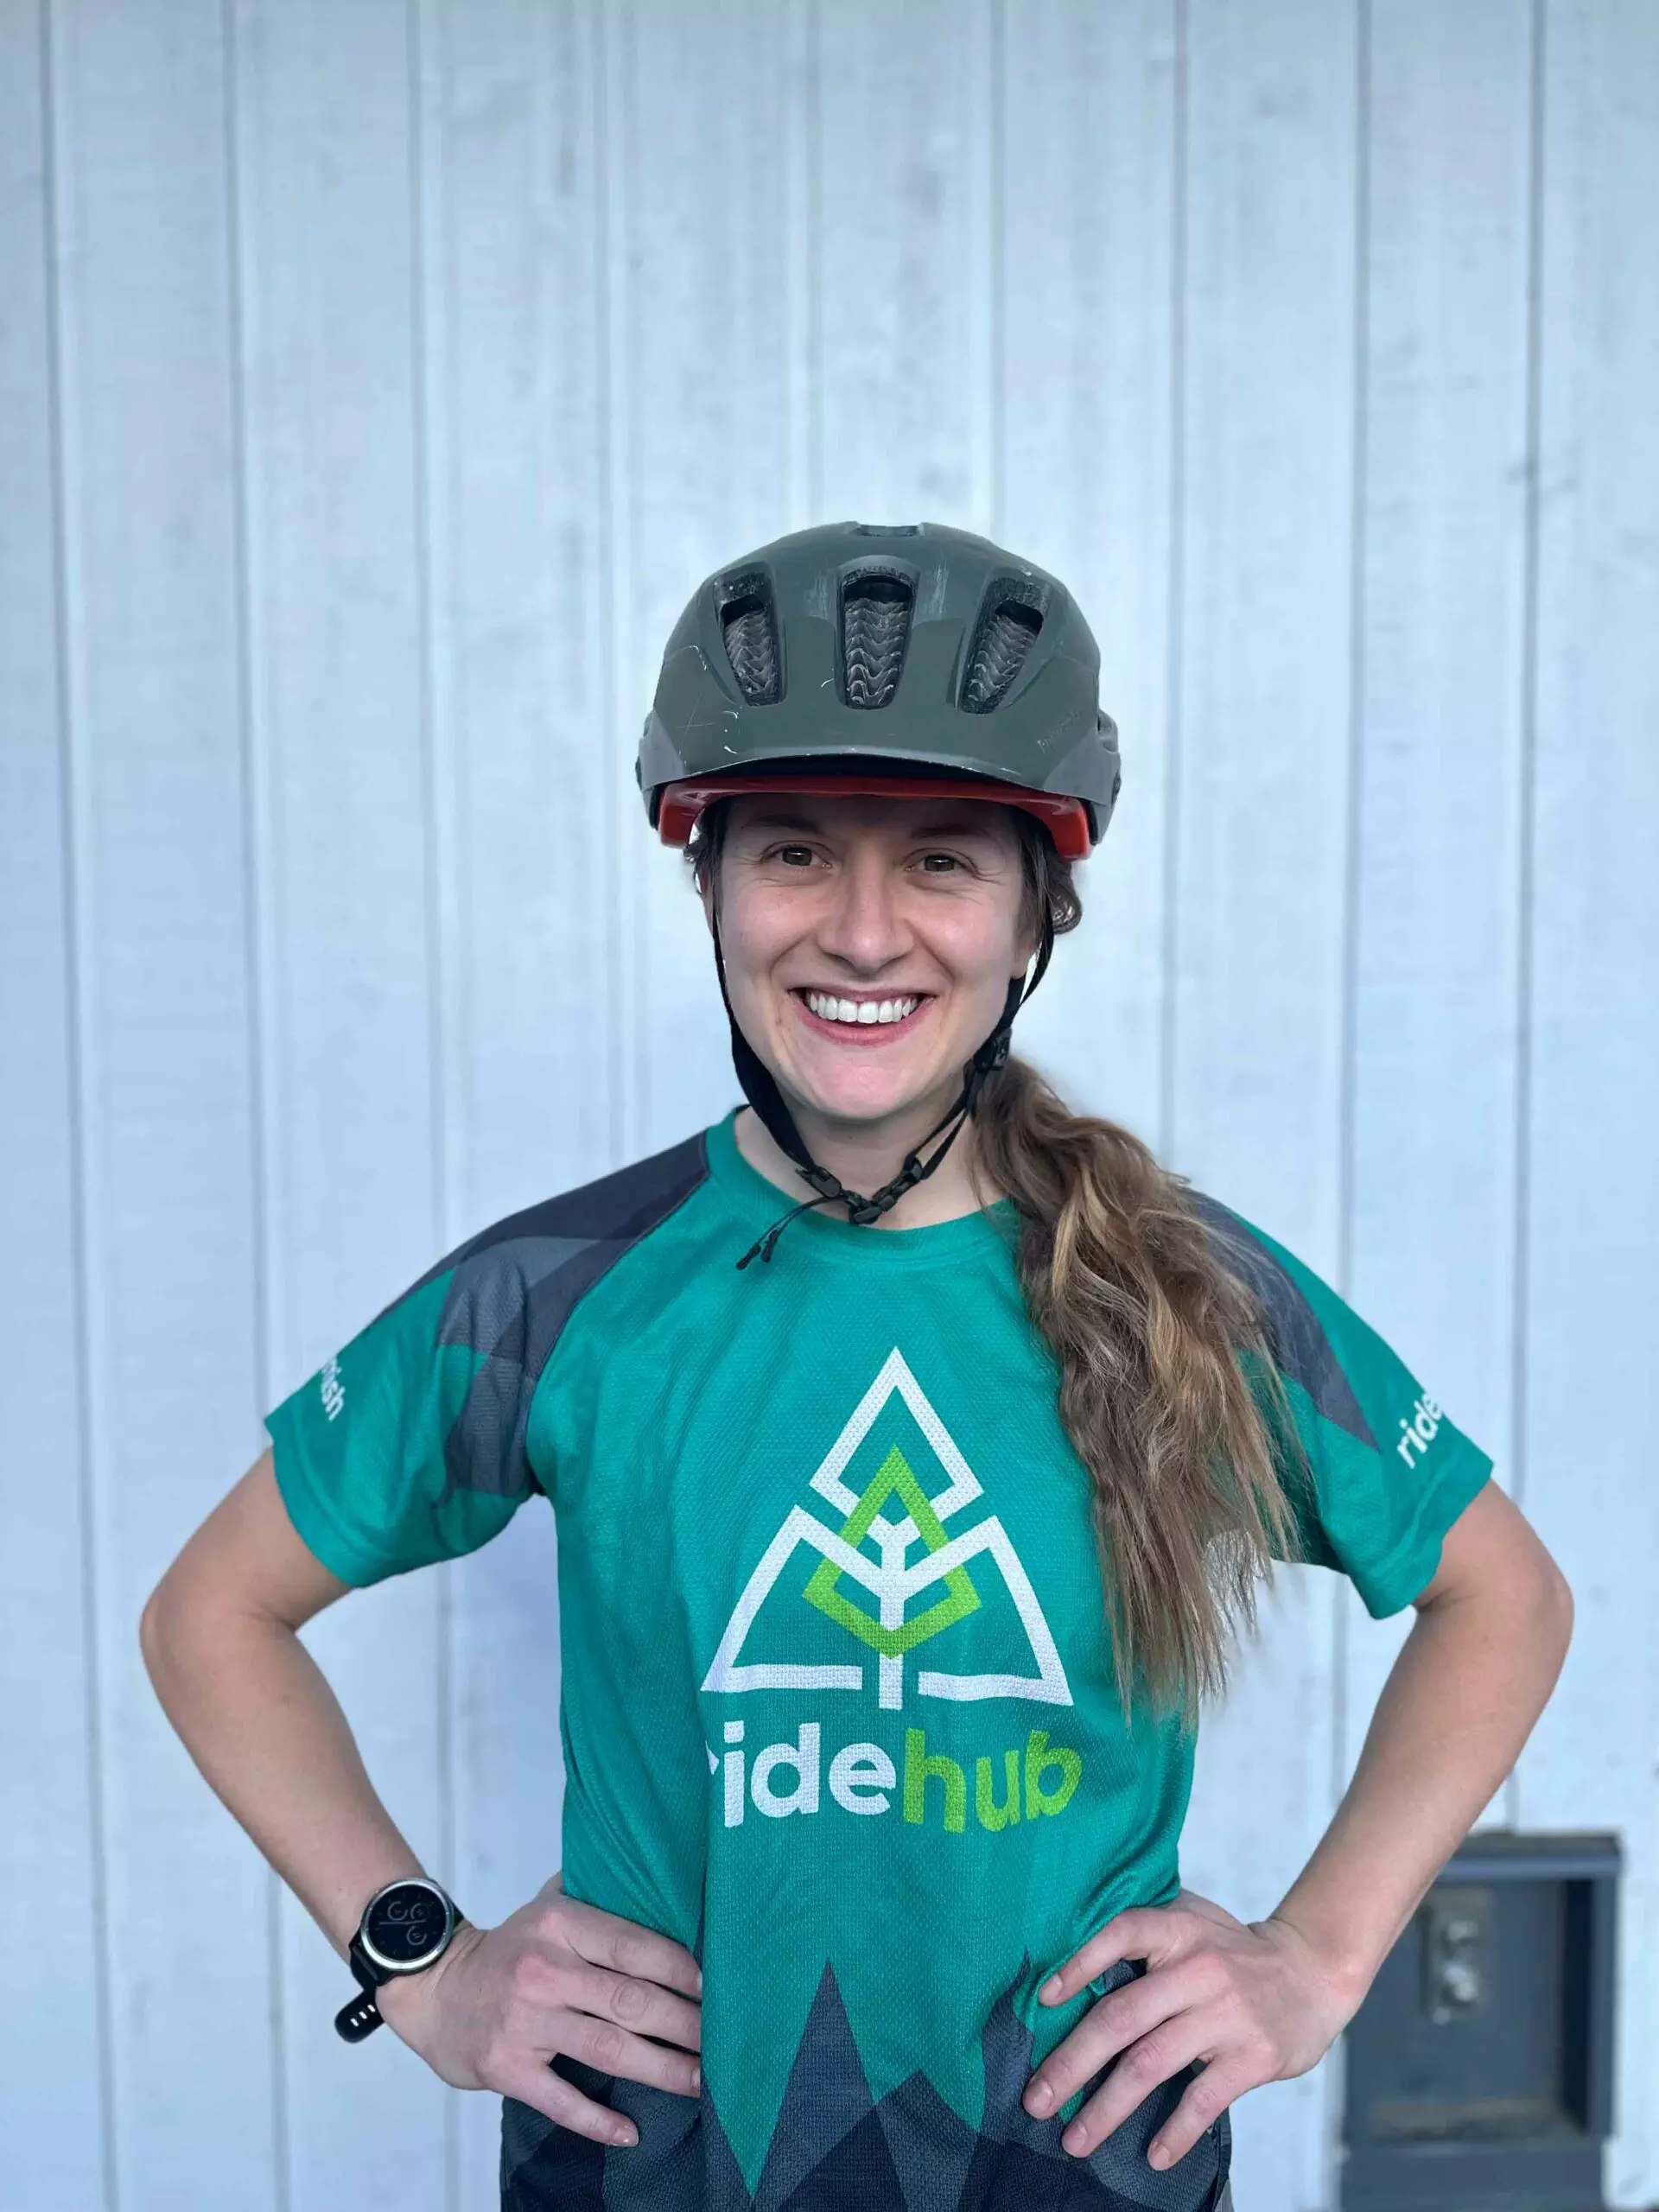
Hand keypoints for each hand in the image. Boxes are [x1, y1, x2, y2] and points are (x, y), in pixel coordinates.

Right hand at [376, 1871, 702, 2148]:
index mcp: (558, 1924)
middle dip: (685, 2025)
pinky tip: (632, 2132)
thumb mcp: (547, 1905)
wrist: (435, 1990)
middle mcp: (544, 1970)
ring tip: (702, 2082)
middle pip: (629, 2000)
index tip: (719, 1988)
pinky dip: (598, 2119)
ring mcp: (524, 2022)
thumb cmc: (511, 1948)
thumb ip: (598, 1891)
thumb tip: (664, 1874)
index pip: (632, 1945)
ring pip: (608, 2049)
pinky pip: (561, 2100)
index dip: (680, 1968)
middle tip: (726, 2042)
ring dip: (662, 2069)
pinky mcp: (506, 2068)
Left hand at [1021, 1889, 1359, 2169]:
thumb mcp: (1192, 1920)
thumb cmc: (1233, 1950)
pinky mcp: (1252, 2056)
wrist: (1312, 1971)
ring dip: (1107, 2108)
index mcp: (1178, 1928)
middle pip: (1121, 2017)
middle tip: (1036, 2101)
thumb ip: (1144, 1933)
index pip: (1120, 1933)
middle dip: (1071, 2064)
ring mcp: (1226, 2013)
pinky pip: (1203, 2101)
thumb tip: (1069, 1970)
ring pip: (1150, 2064)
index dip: (1077, 1964)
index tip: (1041, 2001)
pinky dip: (1174, 2132)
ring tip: (1076, 2139)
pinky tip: (1152, 2155)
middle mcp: (1198, 1968)